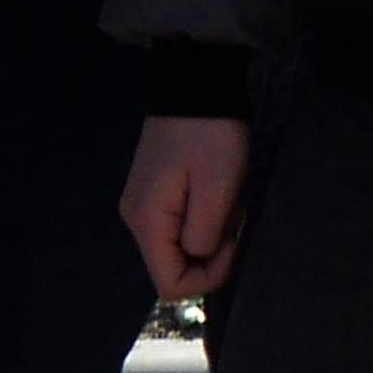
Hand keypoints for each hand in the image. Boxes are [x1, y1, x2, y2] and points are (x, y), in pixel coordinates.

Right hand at [121, 115, 251, 298]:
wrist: (193, 88)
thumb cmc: (209, 136)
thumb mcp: (217, 186)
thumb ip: (205, 234)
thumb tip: (200, 258)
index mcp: (147, 222)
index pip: (171, 284)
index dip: (208, 278)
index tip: (233, 245)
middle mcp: (137, 221)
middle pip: (173, 267)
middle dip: (212, 254)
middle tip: (235, 218)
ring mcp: (144, 208)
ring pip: (179, 248)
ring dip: (210, 236)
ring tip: (228, 201)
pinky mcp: (154, 196)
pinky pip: (179, 228)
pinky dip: (204, 222)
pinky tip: (218, 196)